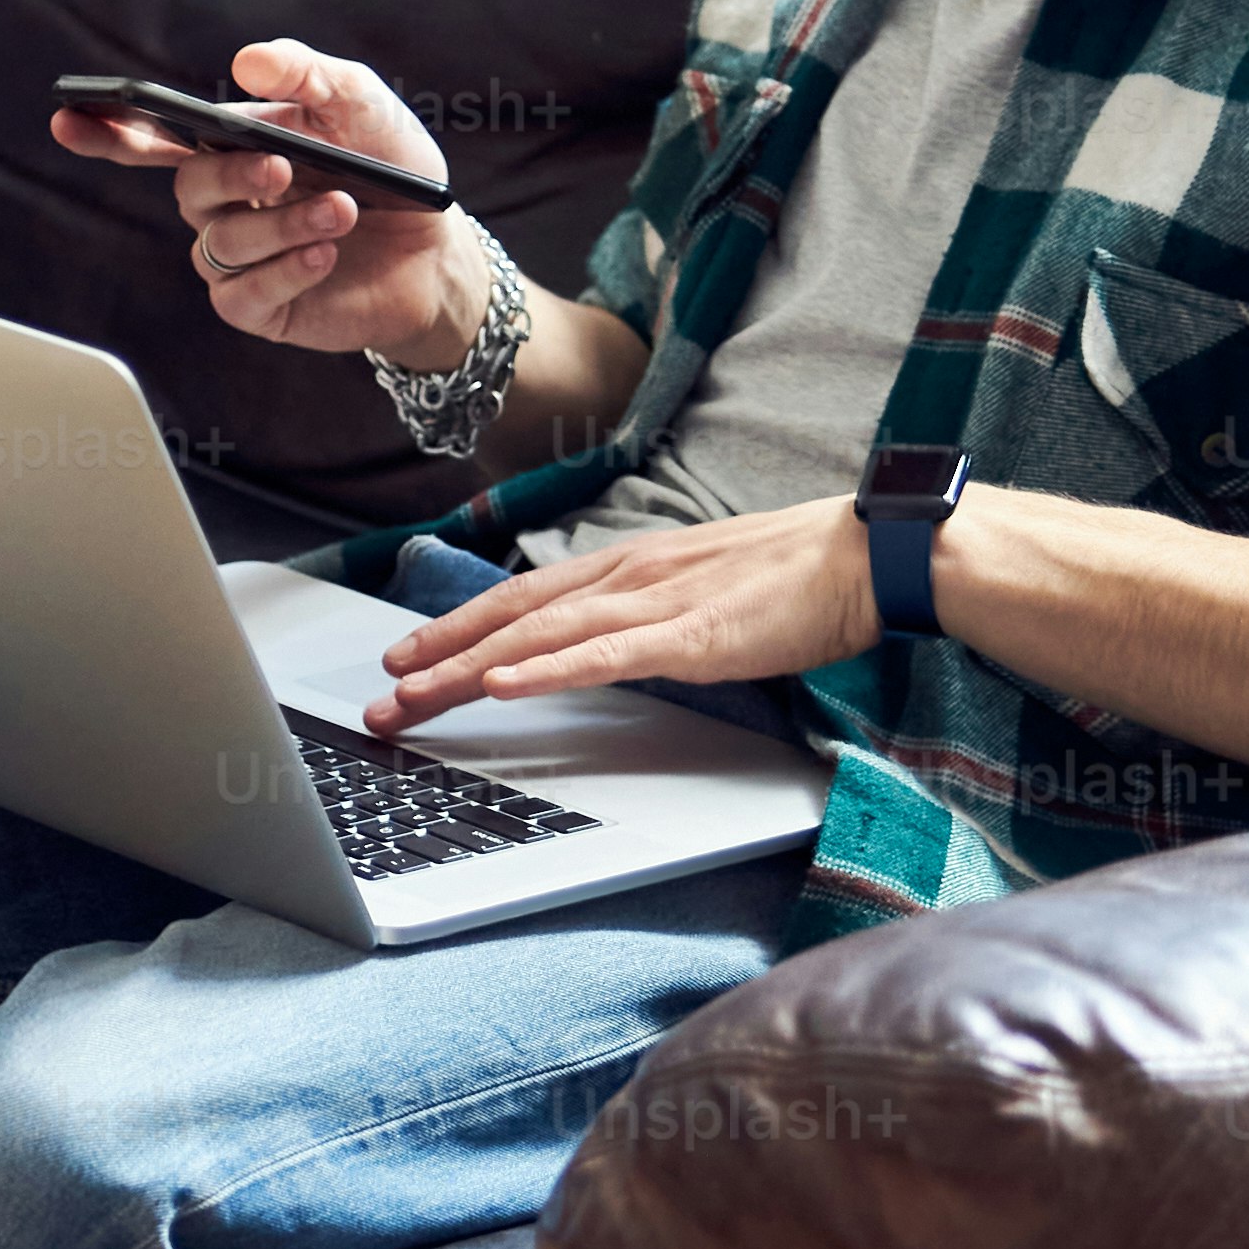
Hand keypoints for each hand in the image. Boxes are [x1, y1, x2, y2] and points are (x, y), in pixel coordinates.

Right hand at [44, 37, 476, 363]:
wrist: (437, 249)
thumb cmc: (393, 170)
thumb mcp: (363, 107)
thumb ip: (311, 76)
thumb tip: (248, 60)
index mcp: (232, 147)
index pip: (152, 139)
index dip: (106, 131)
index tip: (69, 115)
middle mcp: (223, 203)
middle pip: (189, 189)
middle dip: (232, 176)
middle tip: (282, 167)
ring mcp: (237, 258)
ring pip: (218, 244)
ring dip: (279, 226)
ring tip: (341, 210)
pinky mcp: (260, 309)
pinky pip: (241, 295)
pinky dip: (283, 271)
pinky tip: (324, 256)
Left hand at [370, 501, 875, 725]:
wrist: (868, 554)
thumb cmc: (794, 578)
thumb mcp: (698, 591)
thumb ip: (644, 615)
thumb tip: (601, 644)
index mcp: (628, 567)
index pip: (521, 600)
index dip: (456, 627)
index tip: (403, 656)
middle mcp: (627, 578)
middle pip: (511, 620)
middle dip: (438, 656)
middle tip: (380, 694)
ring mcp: (657, 604)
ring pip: (541, 639)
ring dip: (469, 669)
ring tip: (413, 694)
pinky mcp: (693, 637)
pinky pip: (606, 656)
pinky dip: (548, 671)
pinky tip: (503, 685)